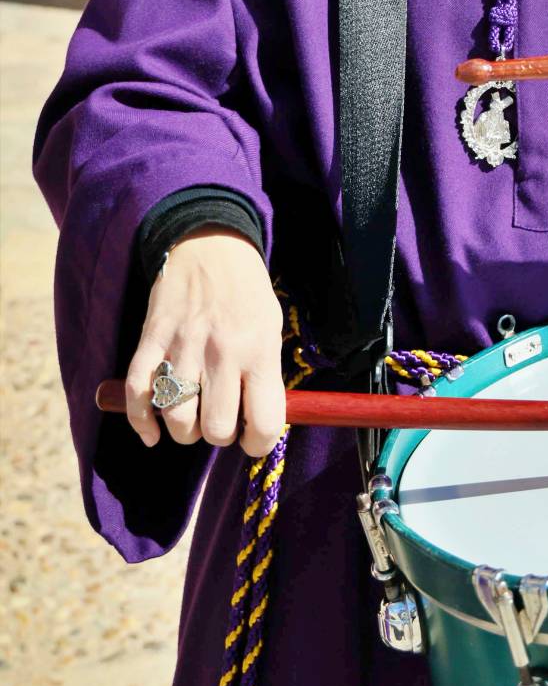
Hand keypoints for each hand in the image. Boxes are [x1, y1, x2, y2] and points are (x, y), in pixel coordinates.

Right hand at [124, 230, 285, 456]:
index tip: (252, 437)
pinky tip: (152, 432)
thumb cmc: (246, 293)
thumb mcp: (271, 328)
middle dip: (217, 435)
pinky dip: (141, 421)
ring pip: (177, 419)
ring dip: (183, 429)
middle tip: (220, 419)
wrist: (209, 244)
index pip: (264, 422)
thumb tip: (259, 425)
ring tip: (192, 415)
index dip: (258, 442)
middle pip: (216, 429)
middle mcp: (222, 351)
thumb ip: (265, 375)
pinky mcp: (152, 339)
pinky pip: (138, 394)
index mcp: (259, 349)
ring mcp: (183, 345)